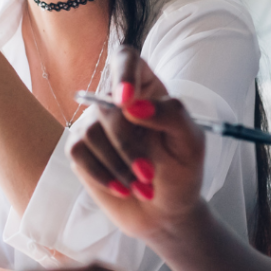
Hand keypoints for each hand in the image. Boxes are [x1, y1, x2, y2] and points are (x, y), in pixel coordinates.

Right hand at [69, 47, 206, 242]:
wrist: (164, 212)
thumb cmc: (182, 171)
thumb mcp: (191, 143)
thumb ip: (171, 115)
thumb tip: (132, 105)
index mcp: (147, 87)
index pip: (126, 58)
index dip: (122, 73)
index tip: (126, 101)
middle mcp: (116, 101)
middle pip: (106, 105)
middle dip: (127, 144)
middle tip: (148, 173)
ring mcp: (94, 123)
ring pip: (90, 132)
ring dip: (119, 165)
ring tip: (142, 186)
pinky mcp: (80, 148)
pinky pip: (78, 153)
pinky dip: (102, 175)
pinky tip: (122, 189)